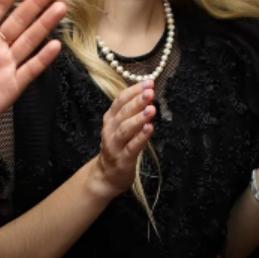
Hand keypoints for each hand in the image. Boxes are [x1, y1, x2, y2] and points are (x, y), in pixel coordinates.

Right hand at [90, 80, 155, 197]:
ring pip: (125, 129)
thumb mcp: (120, 125)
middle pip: (123, 113)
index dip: (134, 90)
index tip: (148, 82)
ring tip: (151, 109)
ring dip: (139, 118)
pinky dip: (140, 137)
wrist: (107, 175)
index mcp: (110, 119)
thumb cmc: (118, 146)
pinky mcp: (123, 159)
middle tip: (150, 92)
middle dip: (137, 101)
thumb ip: (131, 111)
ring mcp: (115, 145)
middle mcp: (110, 130)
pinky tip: (150, 129)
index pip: (120, 100)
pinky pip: (132, 147)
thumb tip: (148, 92)